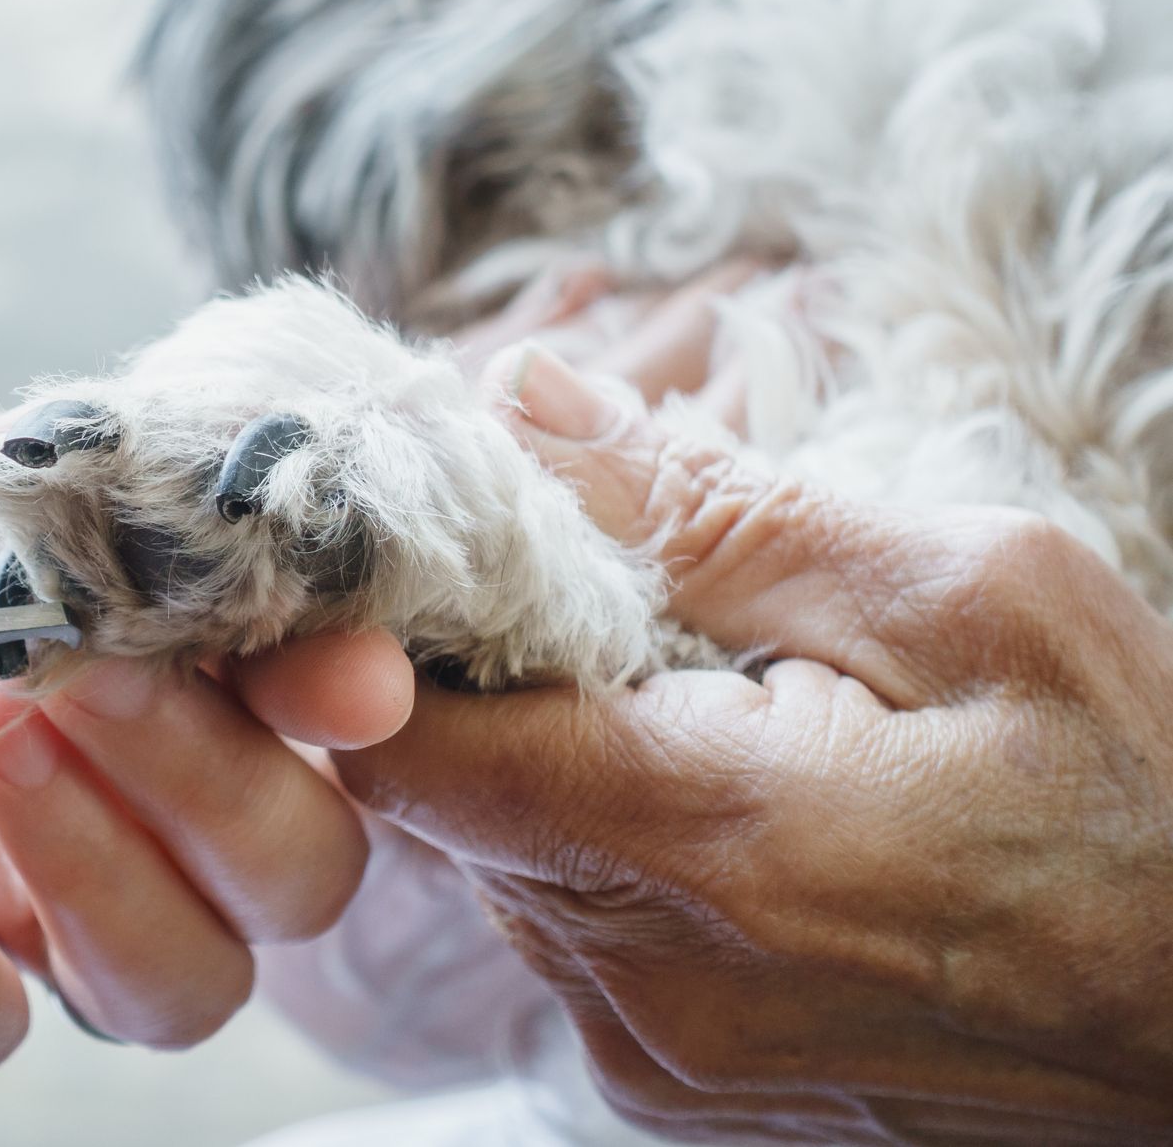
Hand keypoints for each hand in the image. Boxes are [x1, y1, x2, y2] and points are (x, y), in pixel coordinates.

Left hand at [0, 308, 412, 1071]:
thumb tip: (70, 533)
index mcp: (116, 615)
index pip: (300, 685)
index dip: (348, 693)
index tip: (335, 682)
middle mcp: (89, 760)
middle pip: (283, 869)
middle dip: (227, 791)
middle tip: (89, 685)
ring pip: (169, 980)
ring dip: (110, 877)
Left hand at [337, 346, 1172, 1143]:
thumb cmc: (1146, 801)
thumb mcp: (968, 596)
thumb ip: (711, 509)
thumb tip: (523, 404)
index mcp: (705, 842)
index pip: (401, 740)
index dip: (385, 633)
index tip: (445, 549)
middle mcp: (642, 979)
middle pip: (441, 796)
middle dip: (490, 676)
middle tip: (612, 599)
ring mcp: (654, 1054)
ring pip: (496, 861)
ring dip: (554, 761)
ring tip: (701, 701)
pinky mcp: (676, 1086)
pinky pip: (570, 935)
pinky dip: (606, 849)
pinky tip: (731, 802)